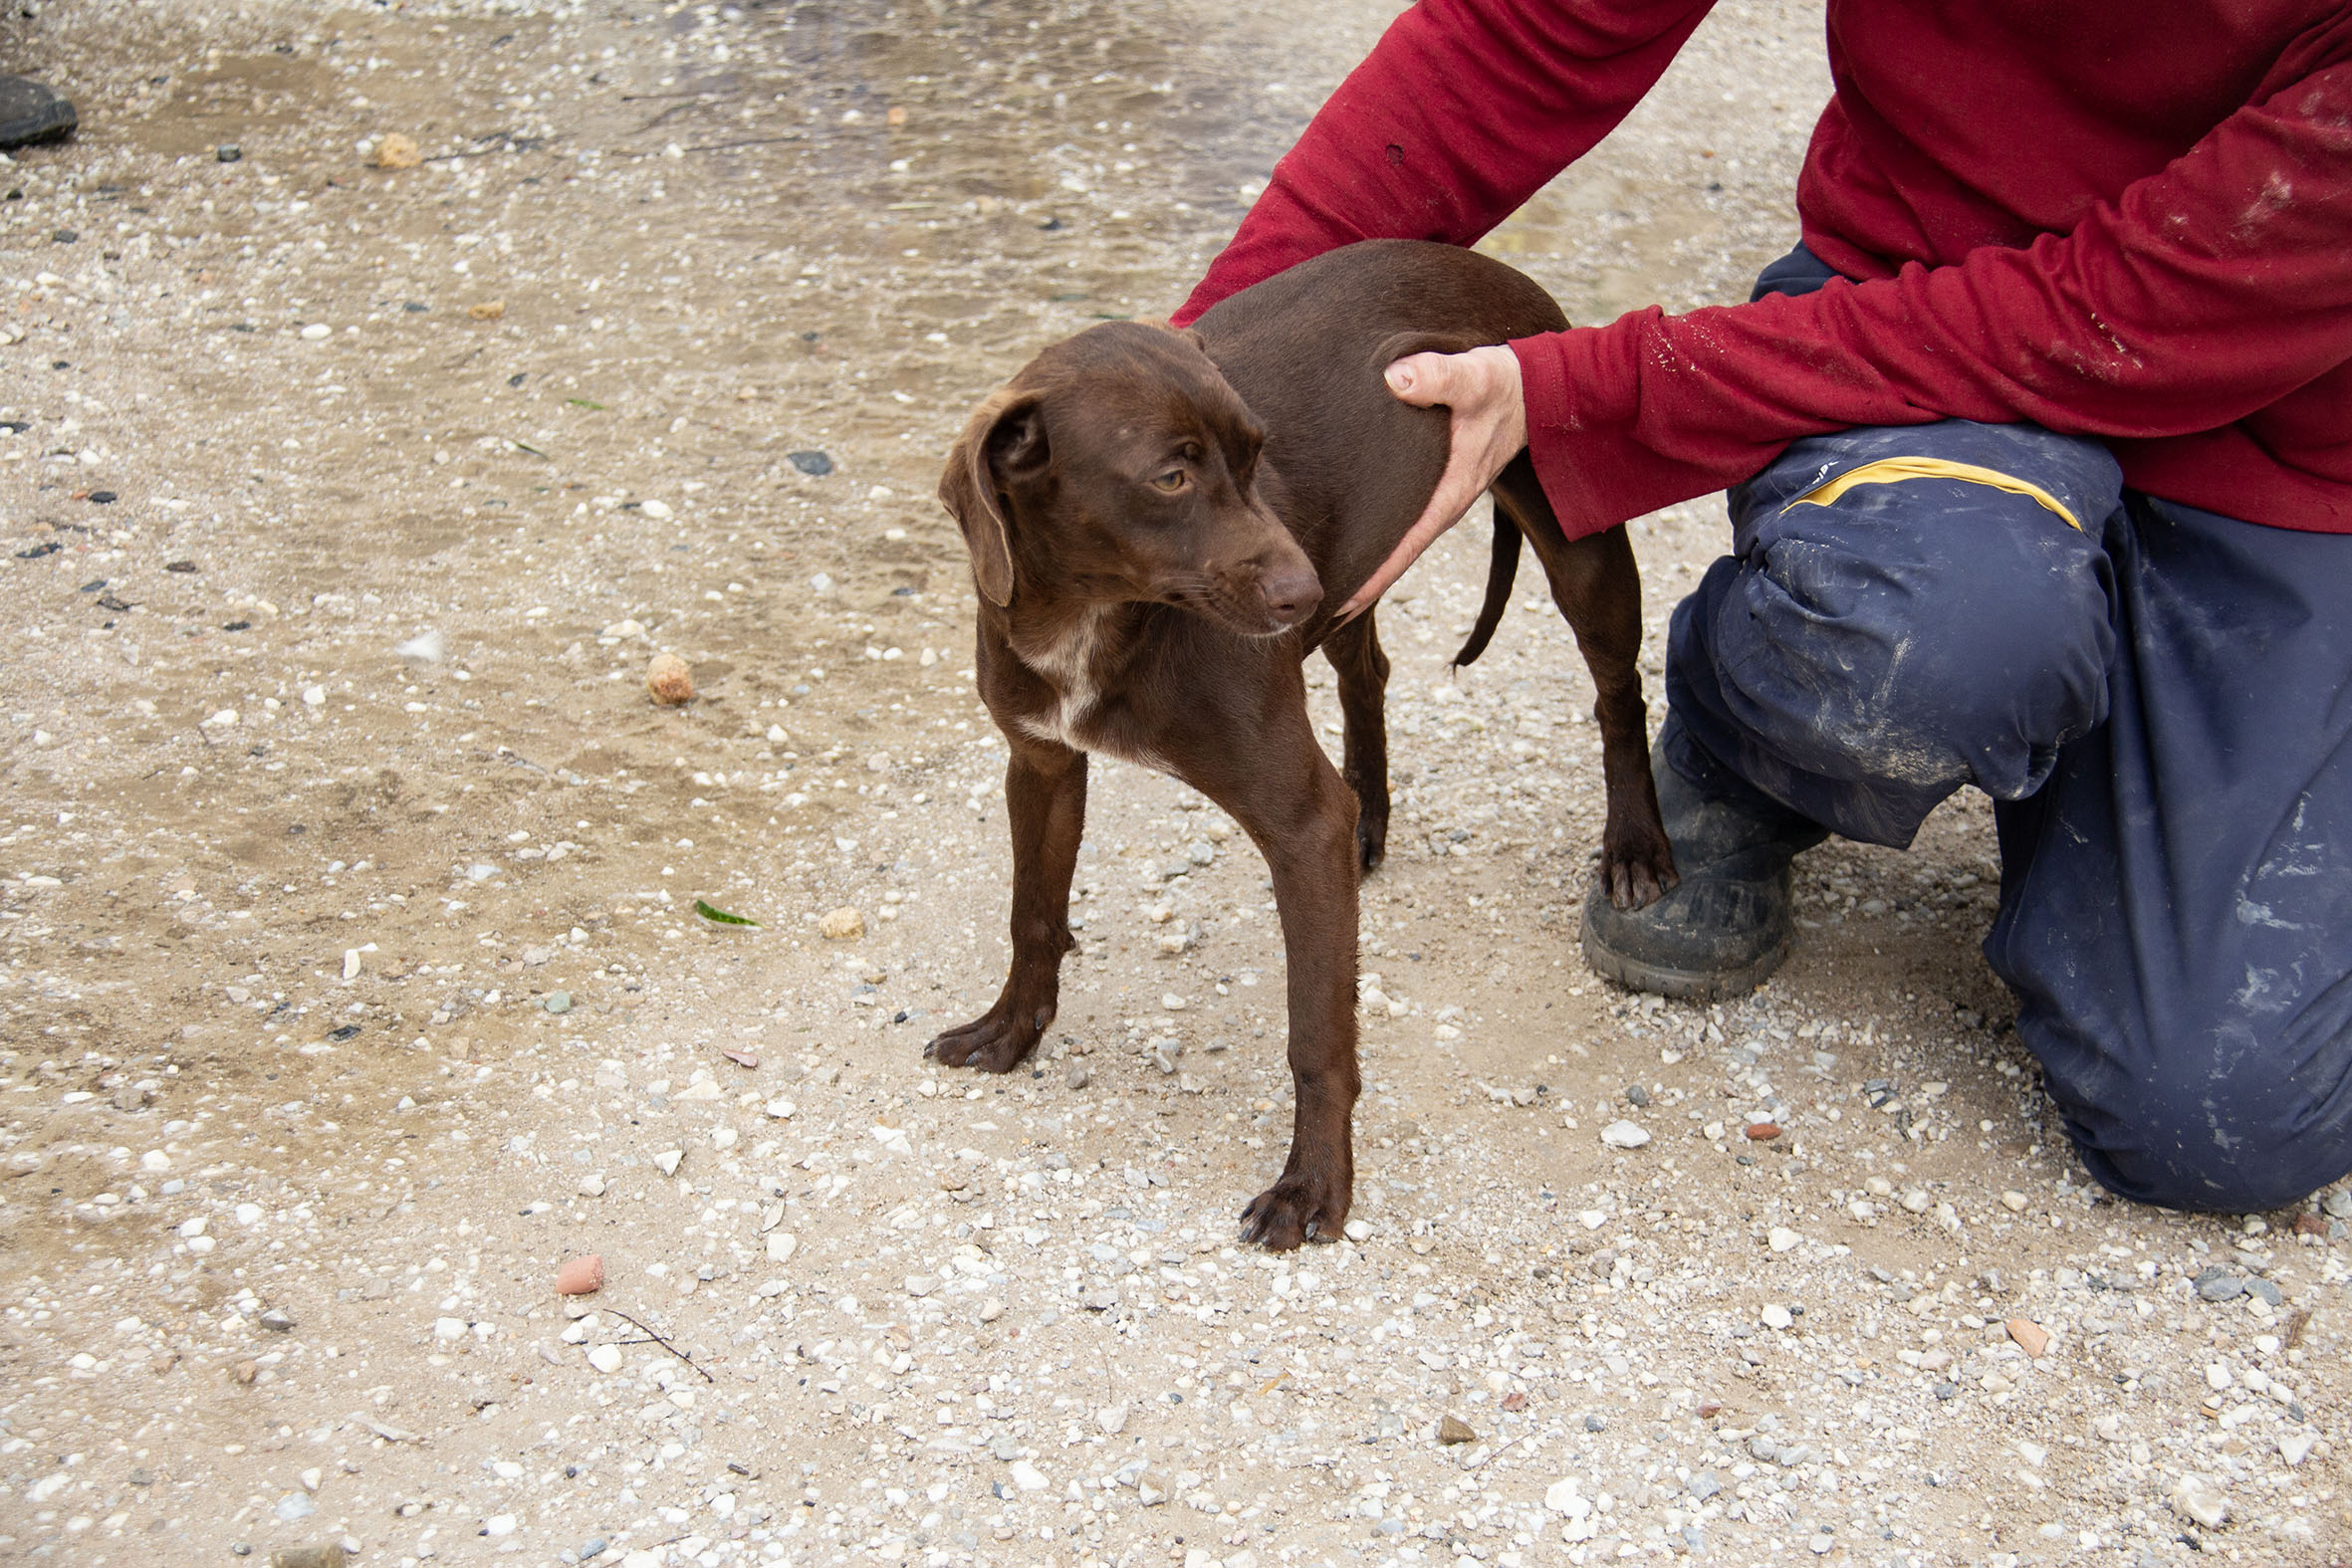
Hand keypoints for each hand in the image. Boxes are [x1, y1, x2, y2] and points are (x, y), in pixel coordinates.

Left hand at [1335, 343, 1527, 619]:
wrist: (1539, 388)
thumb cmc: (1505, 385)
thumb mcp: (1474, 377)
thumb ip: (1437, 377)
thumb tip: (1395, 379)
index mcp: (1452, 491)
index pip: (1407, 544)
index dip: (1375, 577)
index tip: (1344, 607)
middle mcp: (1447, 503)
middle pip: (1399, 554)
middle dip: (1365, 584)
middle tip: (1322, 613)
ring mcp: (1444, 496)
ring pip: (1402, 539)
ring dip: (1372, 562)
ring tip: (1334, 586)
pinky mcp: (1440, 482)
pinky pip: (1407, 519)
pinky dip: (1383, 536)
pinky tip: (1359, 541)